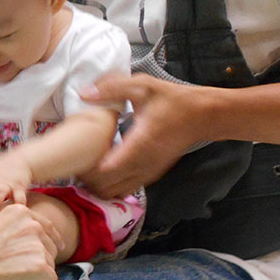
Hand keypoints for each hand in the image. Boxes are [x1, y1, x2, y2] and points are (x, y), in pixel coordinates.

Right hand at [0, 204, 58, 279]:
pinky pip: (50, 279)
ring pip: (50, 263)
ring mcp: (38, 246)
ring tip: (15, 278)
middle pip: (50, 246)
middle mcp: (33, 225)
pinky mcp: (41, 267)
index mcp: (21, 212)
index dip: (52, 238)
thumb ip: (8, 225)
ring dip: (37, 272)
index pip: (46, 225)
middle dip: (40, 259)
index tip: (58, 247)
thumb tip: (20, 232)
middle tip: (23, 271)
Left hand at [80, 73, 207, 197]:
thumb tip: (84, 93)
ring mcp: (149, 172)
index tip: (77, 155)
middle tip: (77, 160)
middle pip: (106, 187)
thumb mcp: (142, 86)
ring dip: (98, 183)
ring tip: (89, 165)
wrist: (203, 116)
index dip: (88, 167)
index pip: (107, 169)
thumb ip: (112, 88)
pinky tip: (104, 167)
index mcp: (140, 142)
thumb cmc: (172, 100)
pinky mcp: (151, 175)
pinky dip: (111, 184)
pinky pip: (126, 189)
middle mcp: (144, 163)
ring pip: (115, 193)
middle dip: (88, 177)